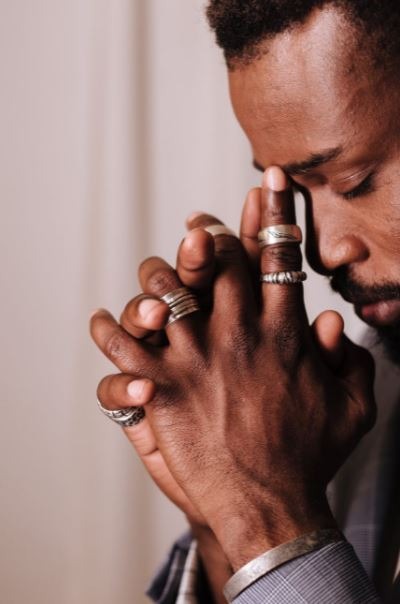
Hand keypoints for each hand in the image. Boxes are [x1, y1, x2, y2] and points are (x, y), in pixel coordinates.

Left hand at [91, 167, 375, 571]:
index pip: (280, 255)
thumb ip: (356, 361)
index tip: (267, 178)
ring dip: (154, 277)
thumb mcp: (356, 408)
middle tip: (197, 224)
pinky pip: (123, 345)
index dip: (275, 211)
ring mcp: (198, 357)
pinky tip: (103, 322)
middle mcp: (239, 333)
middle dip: (207, 232)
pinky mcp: (165, 386)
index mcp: (285, 332)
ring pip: (164, 289)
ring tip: (152, 283)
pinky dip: (109, 329)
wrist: (270, 505)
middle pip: (218, 258)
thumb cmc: (312, 457)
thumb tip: (339, 322)